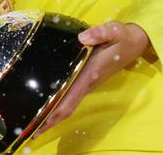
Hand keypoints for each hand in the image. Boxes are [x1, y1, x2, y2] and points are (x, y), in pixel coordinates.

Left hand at [35, 20, 150, 135]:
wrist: (135, 42)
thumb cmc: (123, 37)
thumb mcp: (115, 31)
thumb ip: (100, 32)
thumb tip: (82, 38)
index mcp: (91, 74)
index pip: (69, 100)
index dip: (53, 115)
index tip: (38, 127)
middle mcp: (88, 83)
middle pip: (65, 108)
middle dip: (47, 121)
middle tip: (27, 132)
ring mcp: (87, 83)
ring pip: (67, 104)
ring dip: (50, 114)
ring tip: (30, 120)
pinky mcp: (87, 79)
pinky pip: (69, 96)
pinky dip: (57, 104)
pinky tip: (45, 103)